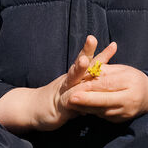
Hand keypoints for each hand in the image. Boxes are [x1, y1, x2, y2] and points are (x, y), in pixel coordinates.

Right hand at [0, 35, 117, 131]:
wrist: (32, 109)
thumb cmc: (58, 100)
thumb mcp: (76, 92)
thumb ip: (89, 89)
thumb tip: (106, 89)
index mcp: (75, 77)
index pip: (89, 63)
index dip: (101, 54)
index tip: (114, 45)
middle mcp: (69, 81)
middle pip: (79, 64)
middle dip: (87, 52)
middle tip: (92, 39)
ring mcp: (63, 92)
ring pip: (71, 79)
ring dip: (78, 69)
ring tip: (84, 60)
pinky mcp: (59, 107)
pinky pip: (67, 102)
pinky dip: (73, 98)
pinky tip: (77, 95)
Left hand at [64, 49, 147, 121]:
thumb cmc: (132, 79)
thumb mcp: (121, 70)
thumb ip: (104, 70)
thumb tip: (86, 69)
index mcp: (130, 82)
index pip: (108, 84)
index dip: (91, 85)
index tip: (76, 85)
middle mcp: (129, 100)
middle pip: (104, 100)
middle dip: (86, 100)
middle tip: (70, 98)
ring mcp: (125, 112)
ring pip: (101, 110)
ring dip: (85, 107)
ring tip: (70, 103)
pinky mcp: (120, 121)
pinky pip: (102, 115)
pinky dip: (91, 111)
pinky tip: (80, 108)